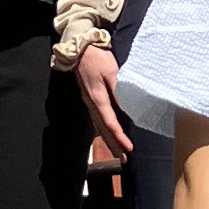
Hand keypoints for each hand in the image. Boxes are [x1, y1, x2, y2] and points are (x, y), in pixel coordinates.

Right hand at [74, 40, 131, 167]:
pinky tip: (108, 135)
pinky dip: (104, 131)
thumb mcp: (111, 70)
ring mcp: (89, 102)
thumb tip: (128, 104)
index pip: (110, 123)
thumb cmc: (96, 58)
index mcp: (97, 98)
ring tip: (118, 153)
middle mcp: (91, 104)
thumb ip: (119, 88)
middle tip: (124, 159)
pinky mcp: (89, 99)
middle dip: (114, 145)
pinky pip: (97, 120)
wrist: (79, 49)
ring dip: (109, 141)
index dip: (119, 137)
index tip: (129, 148)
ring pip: (99, 127)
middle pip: (103, 130)